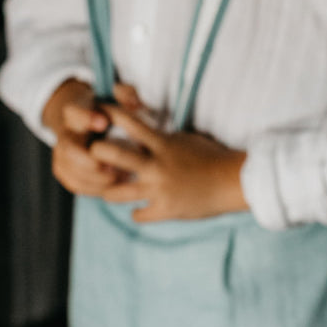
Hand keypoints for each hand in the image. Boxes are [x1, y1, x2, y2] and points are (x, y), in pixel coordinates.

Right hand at [42, 78, 120, 197]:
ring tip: (121, 176)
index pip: (74, 114)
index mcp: (75, 112)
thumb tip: (135, 104)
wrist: (86, 125)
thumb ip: (127, 95)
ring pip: (71, 171)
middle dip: (91, 161)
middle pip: (68, 149)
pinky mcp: (64, 170)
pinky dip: (94, 188)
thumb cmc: (107, 109)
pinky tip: (114, 185)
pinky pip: (75, 184)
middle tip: (114, 167)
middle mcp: (64, 134)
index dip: (86, 118)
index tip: (104, 122)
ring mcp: (61, 153)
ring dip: (96, 178)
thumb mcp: (118, 95)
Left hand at [90, 103, 248, 220]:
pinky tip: (139, 210)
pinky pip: (139, 215)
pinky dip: (137, 213)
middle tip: (93, 156)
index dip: (111, 114)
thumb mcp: (186, 141)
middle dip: (97, 153)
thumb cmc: (213, 157)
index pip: (130, 123)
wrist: (233, 182)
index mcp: (163, 144)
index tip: (97, 111)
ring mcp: (159, 190)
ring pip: (117, 192)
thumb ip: (162, 139)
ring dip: (109, 191)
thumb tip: (142, 135)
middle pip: (113, 155)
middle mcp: (156, 166)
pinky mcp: (166, 210)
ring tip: (108, 190)